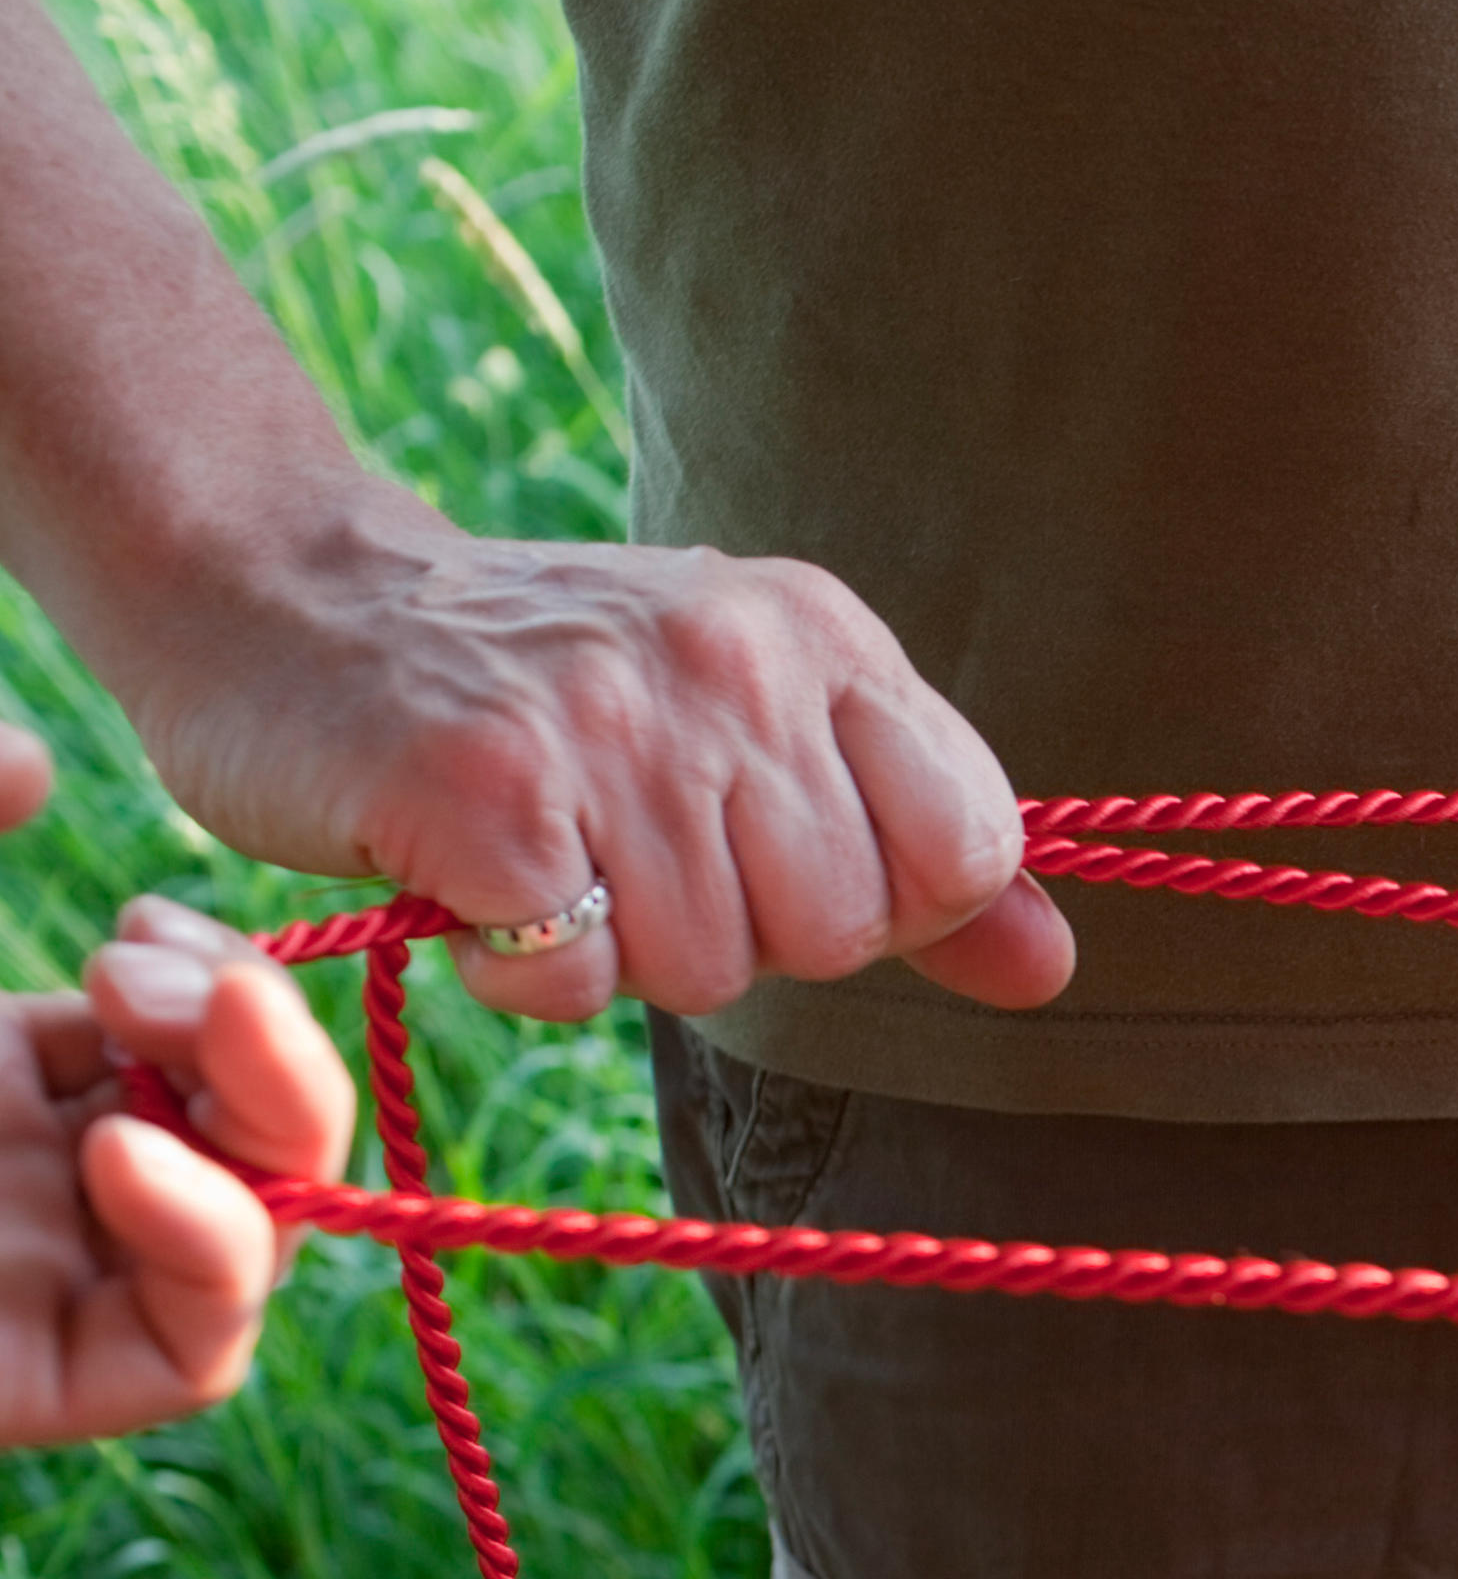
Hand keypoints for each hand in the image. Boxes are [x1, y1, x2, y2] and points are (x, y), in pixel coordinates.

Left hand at [0, 796, 355, 1447]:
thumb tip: (35, 756)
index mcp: (16, 1088)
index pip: (201, 1045)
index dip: (224, 977)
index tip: (148, 921)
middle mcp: (58, 1187)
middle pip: (268, 1129)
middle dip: (269, 1038)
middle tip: (173, 974)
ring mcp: (60, 1289)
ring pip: (269, 1226)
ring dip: (269, 1115)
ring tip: (178, 1021)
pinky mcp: (53, 1388)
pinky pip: (196, 1346)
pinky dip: (207, 1247)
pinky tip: (122, 1154)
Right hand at [122, 485, 1071, 1023]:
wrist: (283, 597)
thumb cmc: (541, 688)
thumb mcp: (754, 726)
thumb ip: (913, 847)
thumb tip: (1053, 969)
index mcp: (823, 638)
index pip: (966, 848)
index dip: (884, 903)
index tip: (778, 862)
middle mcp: (736, 661)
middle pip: (840, 930)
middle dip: (742, 936)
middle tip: (629, 852)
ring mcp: (614, 719)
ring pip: (711, 968)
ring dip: (619, 954)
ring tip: (550, 852)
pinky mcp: (491, 790)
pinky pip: (576, 980)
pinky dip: (519, 969)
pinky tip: (478, 880)